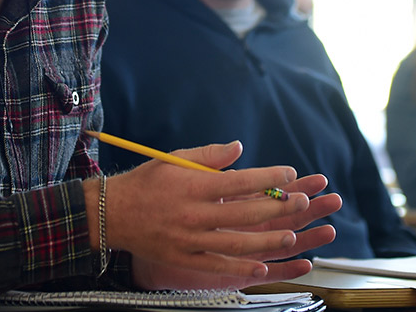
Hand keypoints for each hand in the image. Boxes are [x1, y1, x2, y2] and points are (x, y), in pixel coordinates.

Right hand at [105, 142, 339, 289]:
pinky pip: (217, 265)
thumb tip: (240, 148)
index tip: (289, 173)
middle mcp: (194, 213)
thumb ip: (210, 155)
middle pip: (245, 213)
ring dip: (268, 240)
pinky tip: (262, 265)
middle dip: (278, 208)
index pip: (240, 181)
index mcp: (193, 185)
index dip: (269, 178)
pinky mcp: (184, 257)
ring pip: (237, 242)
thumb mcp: (174, 159)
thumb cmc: (147, 182)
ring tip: (291, 235)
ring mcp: (189, 239)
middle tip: (303, 202)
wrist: (112, 213)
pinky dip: (241, 267)